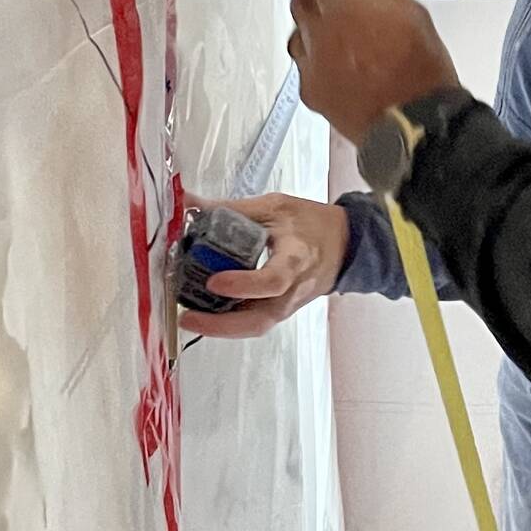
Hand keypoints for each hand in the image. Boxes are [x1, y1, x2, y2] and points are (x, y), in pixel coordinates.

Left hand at [178, 190, 349, 337]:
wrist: (343, 244)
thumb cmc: (310, 223)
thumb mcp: (273, 207)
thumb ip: (229, 208)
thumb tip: (187, 202)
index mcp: (296, 258)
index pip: (272, 280)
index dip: (242, 284)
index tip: (214, 281)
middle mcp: (292, 289)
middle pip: (260, 320)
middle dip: (221, 325)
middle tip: (187, 316)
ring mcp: (287, 305)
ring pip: (254, 327)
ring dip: (220, 328)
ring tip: (188, 317)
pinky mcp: (280, 311)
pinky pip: (253, 323)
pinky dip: (228, 323)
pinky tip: (205, 313)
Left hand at [284, 0, 458, 141]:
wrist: (416, 124)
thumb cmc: (419, 64)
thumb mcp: (407, 9)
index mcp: (340, 1)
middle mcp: (316, 29)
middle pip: (299, 0)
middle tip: (349, 9)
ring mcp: (309, 62)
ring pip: (299, 34)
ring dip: (316, 31)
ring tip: (349, 44)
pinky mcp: (309, 91)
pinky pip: (305, 65)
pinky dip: (319, 62)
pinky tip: (347, 72)